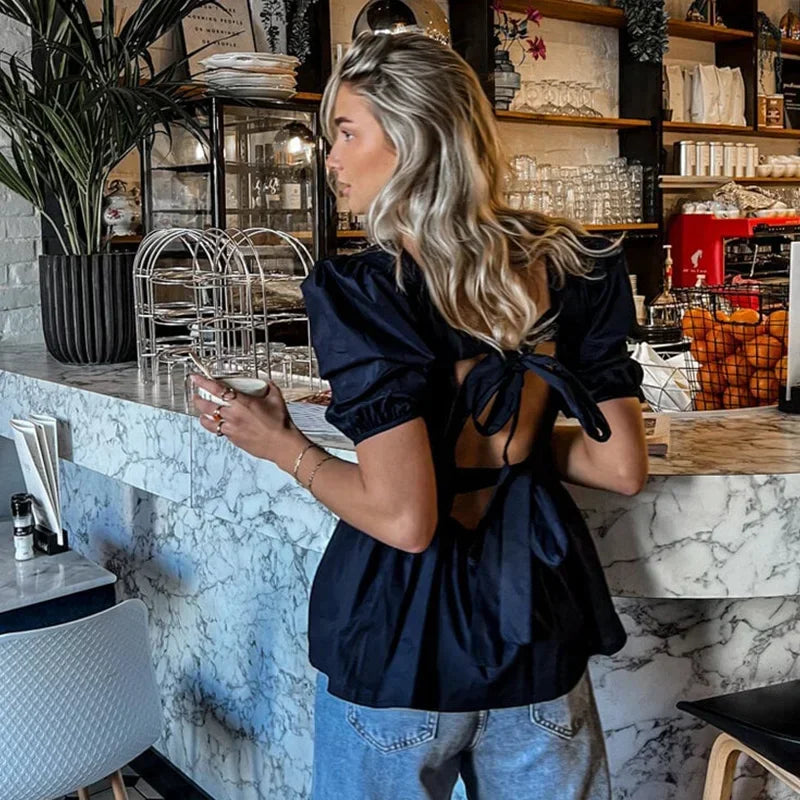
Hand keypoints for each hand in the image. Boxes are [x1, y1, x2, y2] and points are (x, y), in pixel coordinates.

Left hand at [191, 375, 308, 470]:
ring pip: (208, 421)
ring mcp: (231, 429)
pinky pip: (218, 431)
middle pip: (206, 406)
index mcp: (242, 403)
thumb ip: (269, 387)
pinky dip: (215, 426)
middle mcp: (233, 416)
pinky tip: (218, 425)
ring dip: (203, 415)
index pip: (216, 389)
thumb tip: (266, 382)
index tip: (196, 378)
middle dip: (198, 399)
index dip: (203, 382)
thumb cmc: (280, 424)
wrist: (282, 444)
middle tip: (197, 396)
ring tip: (202, 413)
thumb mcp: (276, 399)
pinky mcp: (233, 439)